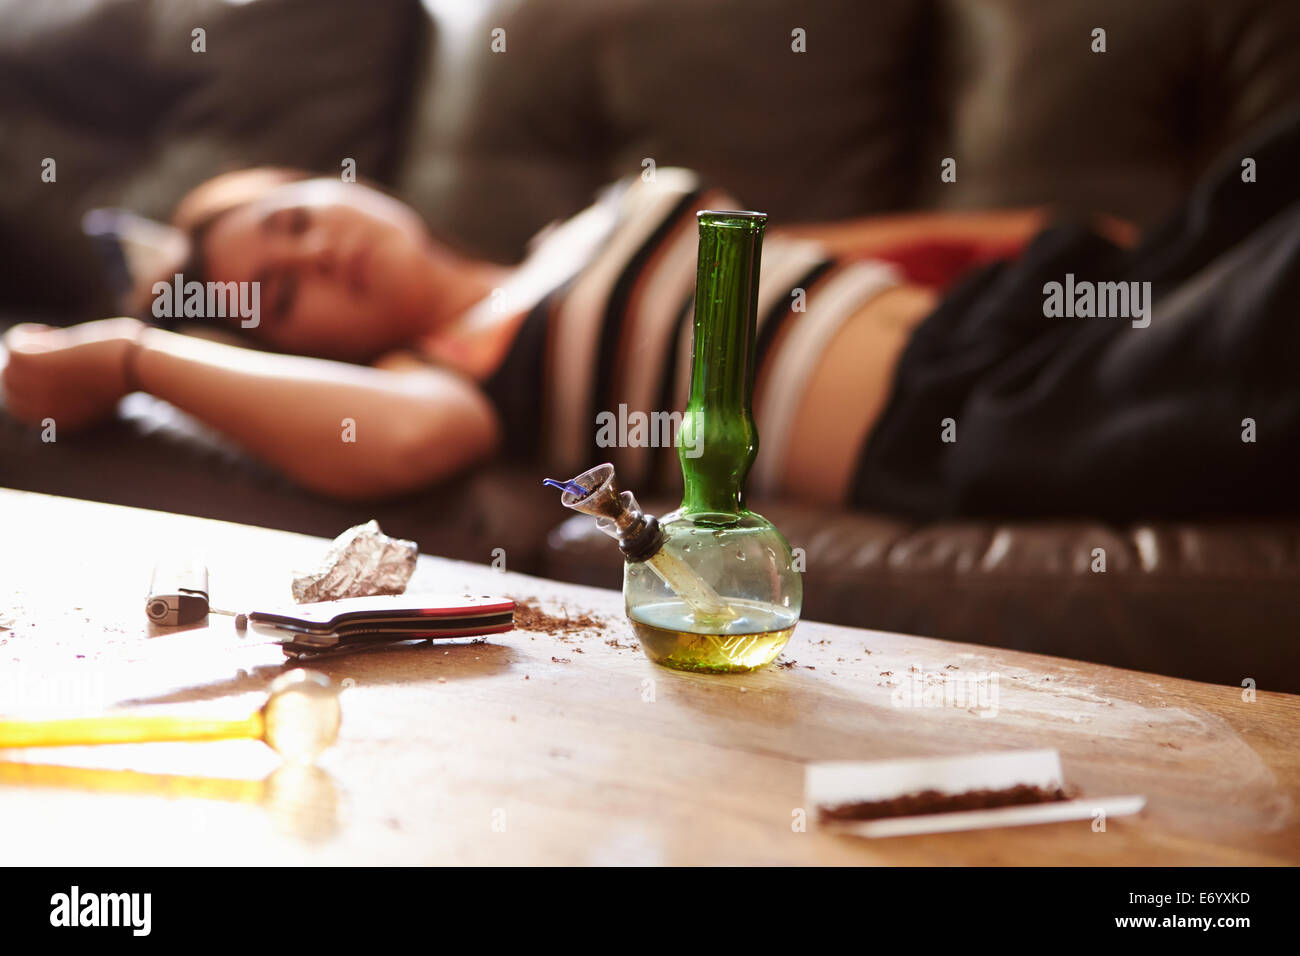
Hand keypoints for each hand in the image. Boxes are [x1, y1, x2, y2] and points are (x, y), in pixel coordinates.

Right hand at [1, 317, 144, 430]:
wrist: (141, 368)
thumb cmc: (132, 376)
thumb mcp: (100, 394)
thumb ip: (75, 395)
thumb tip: (58, 373)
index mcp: (61, 422)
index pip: (20, 408)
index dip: (28, 384)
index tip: (47, 365)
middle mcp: (45, 410)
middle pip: (10, 386)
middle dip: (24, 367)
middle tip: (48, 350)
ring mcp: (41, 388)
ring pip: (9, 368)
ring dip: (27, 350)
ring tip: (53, 340)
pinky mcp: (40, 364)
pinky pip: (12, 348)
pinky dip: (26, 335)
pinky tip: (50, 331)